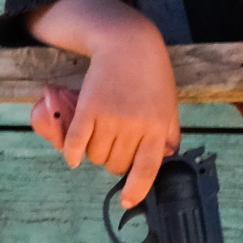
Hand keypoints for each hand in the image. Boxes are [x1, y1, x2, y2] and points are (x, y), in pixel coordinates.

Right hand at [26, 0, 183, 206]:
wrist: (128, 42)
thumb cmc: (152, 74)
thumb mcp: (170, 104)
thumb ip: (170, 134)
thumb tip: (168, 160)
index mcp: (158, 127)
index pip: (147, 170)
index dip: (136, 190)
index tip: (127, 201)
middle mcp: (135, 125)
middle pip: (116, 165)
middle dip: (114, 163)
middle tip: (114, 148)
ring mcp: (110, 116)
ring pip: (96, 156)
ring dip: (94, 154)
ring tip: (99, 138)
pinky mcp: (89, 107)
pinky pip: (76, 142)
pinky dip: (72, 152)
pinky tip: (73, 155)